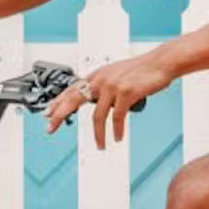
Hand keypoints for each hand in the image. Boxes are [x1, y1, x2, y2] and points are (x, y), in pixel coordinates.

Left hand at [44, 50, 176, 146]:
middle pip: (74, 99)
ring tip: (100, 146)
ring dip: (98, 134)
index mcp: (98, 75)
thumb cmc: (142, 70)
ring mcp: (112, 86)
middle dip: (60, 114)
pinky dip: (117, 130)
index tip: (47, 113)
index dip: (58, 102)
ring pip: (97, 115)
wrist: (161, 63)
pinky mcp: (125, 93)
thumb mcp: (117, 74)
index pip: (71, 89)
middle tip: (51, 128)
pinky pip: (117, 117)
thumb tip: (98, 101)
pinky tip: (118, 138)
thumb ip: (105, 86)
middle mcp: (101, 79)